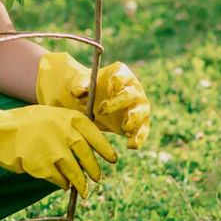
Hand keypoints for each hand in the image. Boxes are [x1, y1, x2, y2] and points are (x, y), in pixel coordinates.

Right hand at [0, 101, 116, 195]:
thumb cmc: (23, 125)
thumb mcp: (48, 116)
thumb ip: (67, 127)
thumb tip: (88, 147)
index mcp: (67, 117)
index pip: (93, 134)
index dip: (105, 148)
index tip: (113, 159)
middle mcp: (64, 132)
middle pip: (87, 155)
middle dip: (94, 169)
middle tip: (98, 178)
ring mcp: (54, 149)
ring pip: (76, 171)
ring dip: (81, 182)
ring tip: (84, 189)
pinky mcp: (43, 166)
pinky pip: (59, 179)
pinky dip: (63, 184)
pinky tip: (63, 185)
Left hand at [36, 51, 150, 148]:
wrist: (96, 108)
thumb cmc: (90, 92)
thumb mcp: (81, 86)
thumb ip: (79, 86)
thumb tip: (78, 91)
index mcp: (121, 74)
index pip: (121, 75)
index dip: (116, 81)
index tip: (108, 88)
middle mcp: (134, 89)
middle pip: (130, 94)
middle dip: (117, 102)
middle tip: (101, 111)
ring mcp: (140, 107)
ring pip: (140, 112)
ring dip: (133, 119)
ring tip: (124, 127)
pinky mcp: (141, 124)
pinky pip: (142, 131)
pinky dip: (138, 138)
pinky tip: (131, 145)